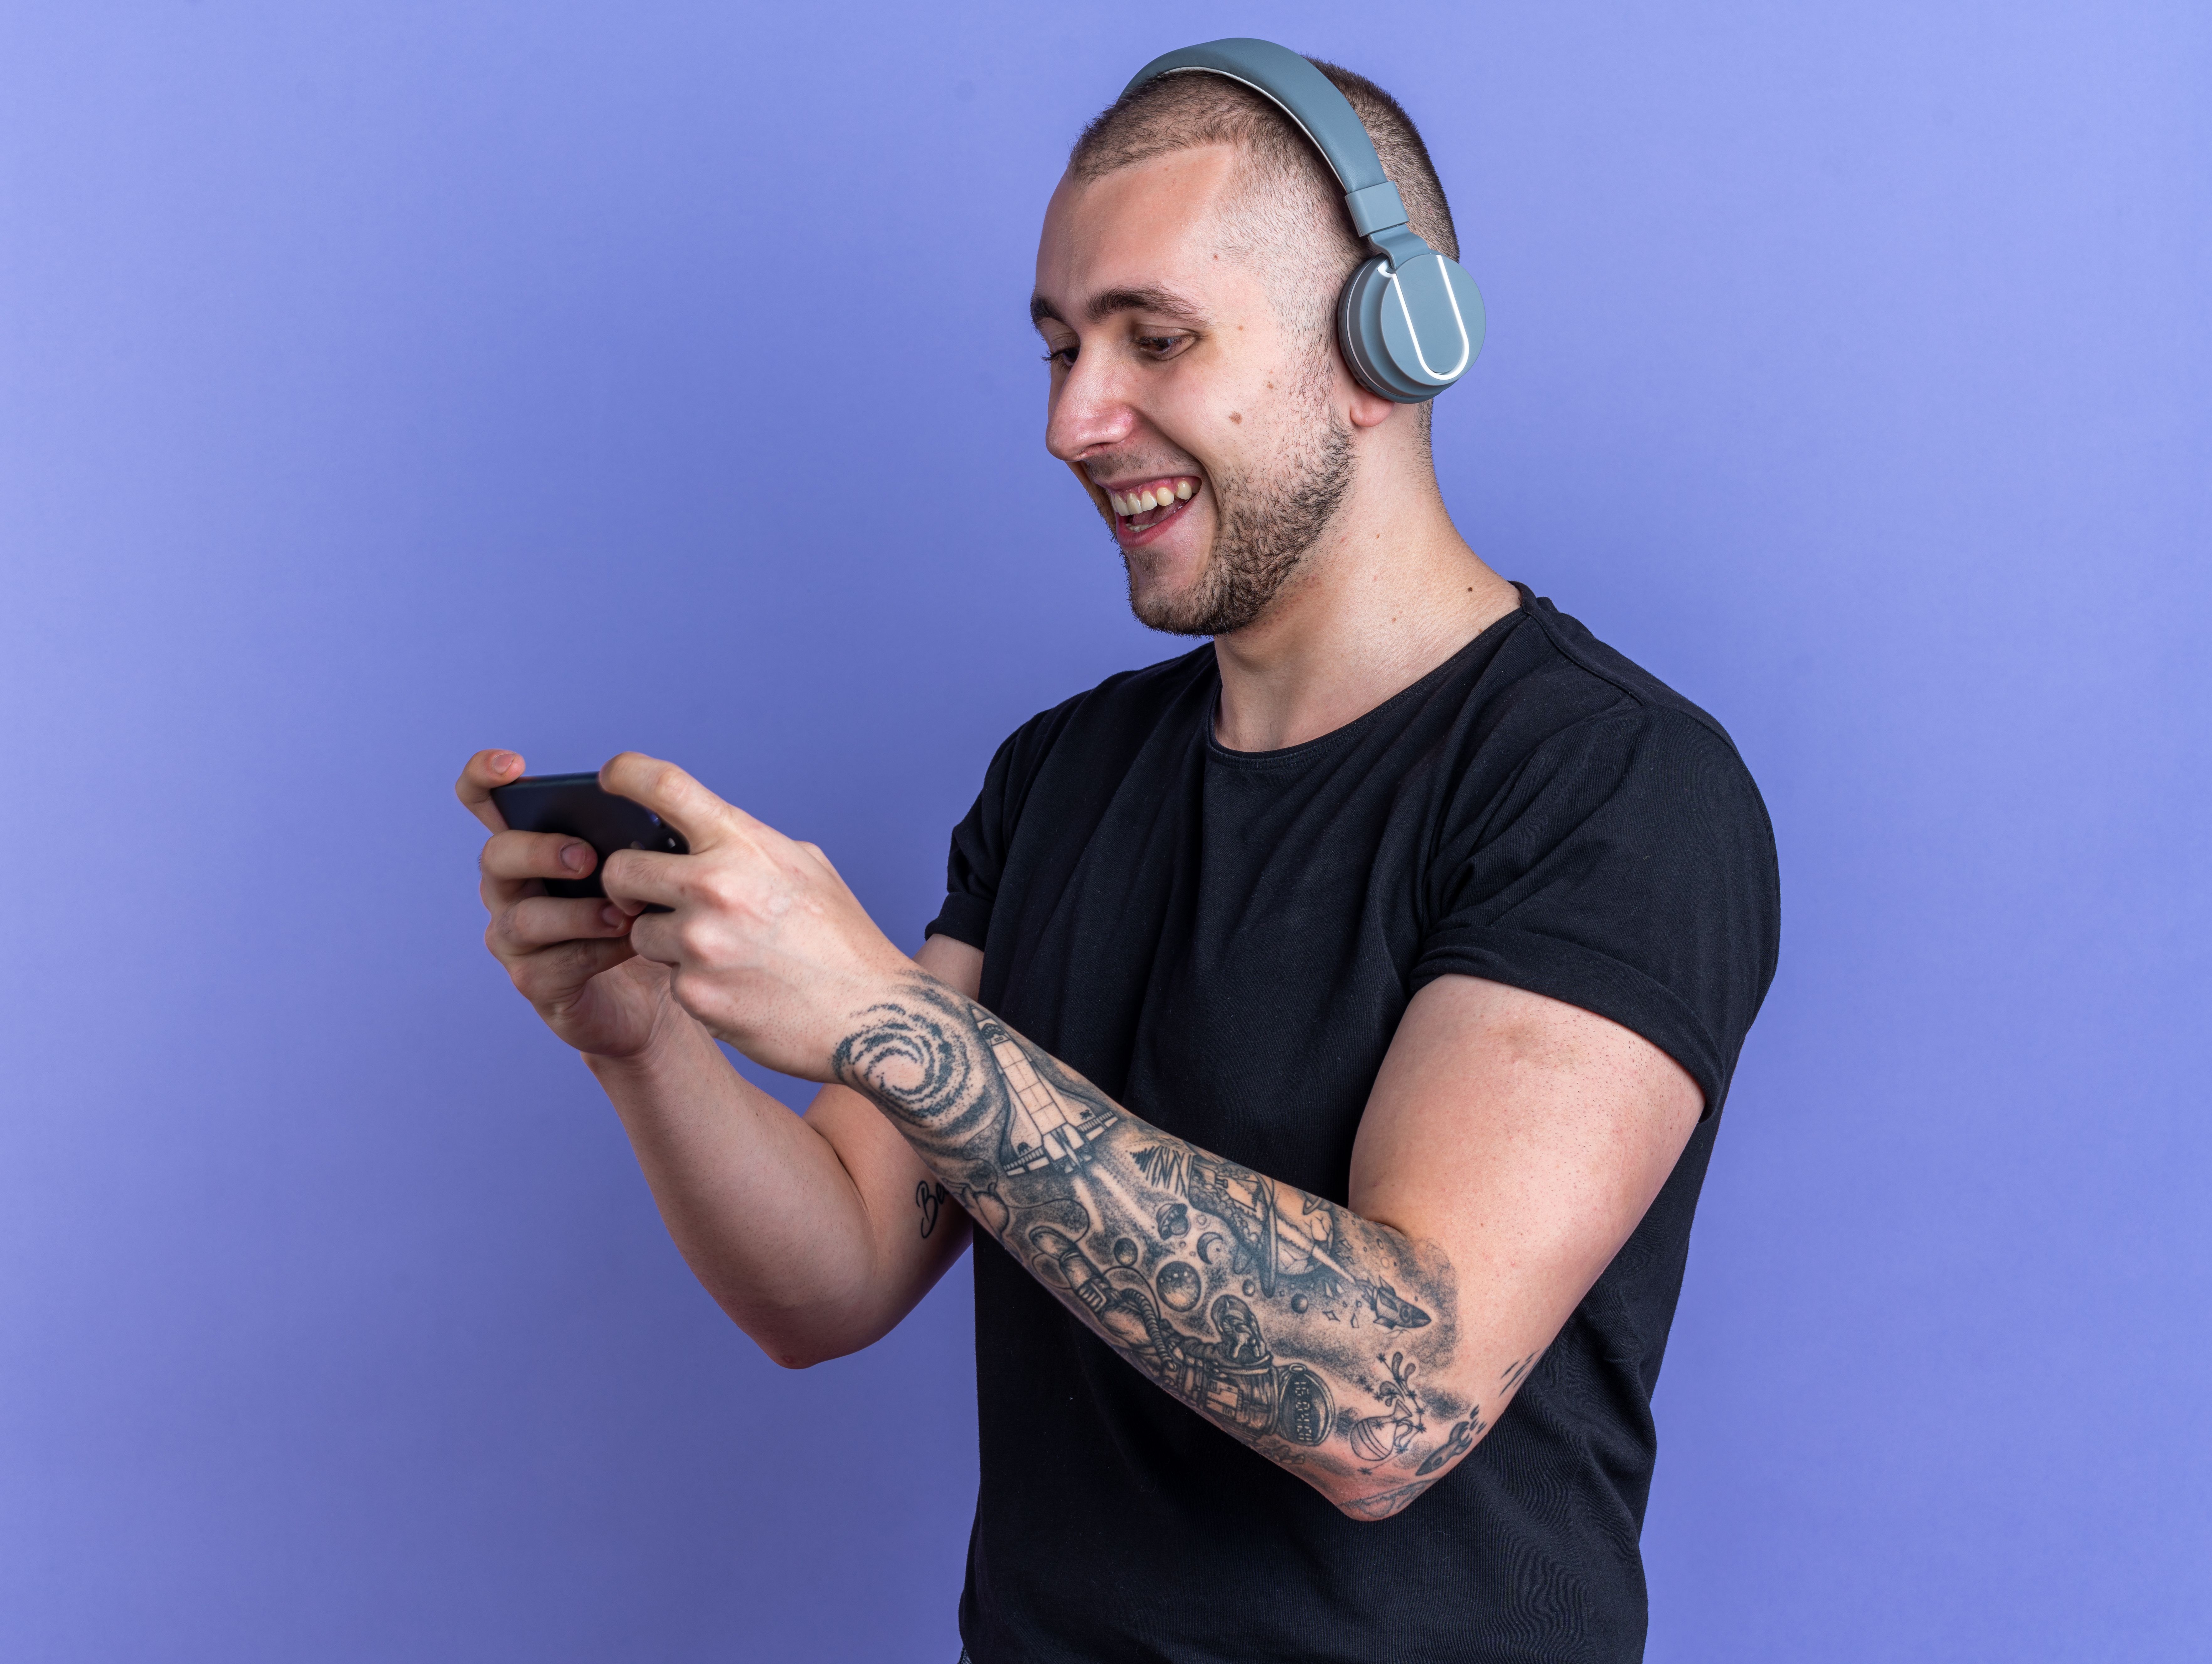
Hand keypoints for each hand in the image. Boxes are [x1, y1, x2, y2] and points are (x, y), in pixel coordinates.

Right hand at [456, 748, 674, 1058]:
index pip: (485, 803)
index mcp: (529, 846)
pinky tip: (631, 943)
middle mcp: (509, 888)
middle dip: (539, 851)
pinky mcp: (534, 982)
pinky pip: (554, 964)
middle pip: (496, 856)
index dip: (484, 777)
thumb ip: (632, 838)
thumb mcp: (640, 866)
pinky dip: (595, 951)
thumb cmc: (642, 913)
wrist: (656, 991)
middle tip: (587, 857)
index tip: (514, 765)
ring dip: (577, 913)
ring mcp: (514, 937)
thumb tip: (652, 813)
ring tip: (623, 913)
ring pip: (523, 918)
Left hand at [593, 752, 913, 1080]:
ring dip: (666, 943)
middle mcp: (714, 887)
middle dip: (628, 885)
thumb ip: (748, 847)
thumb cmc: (842, 941)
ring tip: (721, 954)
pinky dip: (695, 984)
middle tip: (647, 898)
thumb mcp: (807, 869)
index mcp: (743, 845)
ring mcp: (700, 944)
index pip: (664, 787)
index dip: (625, 773)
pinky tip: (737, 988)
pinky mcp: (694, 995)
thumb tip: (701, 838)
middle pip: (620, 870)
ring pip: (639, 932)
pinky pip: (668, 980)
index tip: (612, 778)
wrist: (872, 1017)